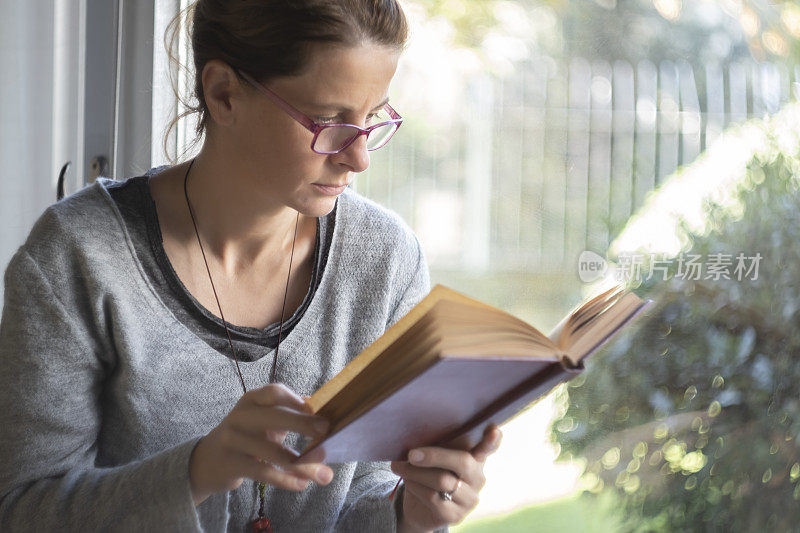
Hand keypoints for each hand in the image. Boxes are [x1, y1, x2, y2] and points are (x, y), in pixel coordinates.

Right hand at [189, 384, 332, 505]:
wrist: (207, 461)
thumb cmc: (246, 436)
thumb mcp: (263, 420)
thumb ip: (289, 413)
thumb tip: (323, 408)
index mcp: (252, 400)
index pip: (274, 392)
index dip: (297, 401)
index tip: (318, 412)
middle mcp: (240, 416)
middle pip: (275, 416)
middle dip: (302, 423)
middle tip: (325, 432)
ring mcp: (233, 439)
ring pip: (272, 451)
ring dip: (302, 464)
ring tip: (323, 475)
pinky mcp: (231, 464)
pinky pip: (263, 472)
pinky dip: (285, 480)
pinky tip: (301, 484)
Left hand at [390, 425, 502, 531]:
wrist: (419, 507)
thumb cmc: (428, 472)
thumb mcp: (435, 455)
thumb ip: (438, 443)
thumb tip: (422, 429)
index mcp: (476, 458)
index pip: (488, 448)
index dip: (492, 441)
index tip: (495, 430)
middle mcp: (478, 478)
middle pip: (462, 461)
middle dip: (434, 455)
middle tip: (411, 453)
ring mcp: (470, 499)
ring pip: (443, 480)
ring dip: (416, 472)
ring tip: (399, 466)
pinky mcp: (456, 516)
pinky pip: (433, 498)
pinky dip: (415, 487)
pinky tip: (407, 481)